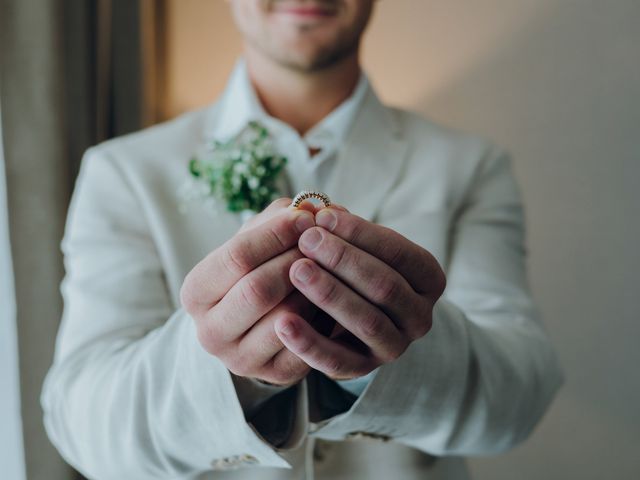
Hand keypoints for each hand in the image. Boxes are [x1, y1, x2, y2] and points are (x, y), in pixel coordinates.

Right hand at [180, 198, 319, 385]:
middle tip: (322, 240)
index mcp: (195, 293)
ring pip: (286, 317)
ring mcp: (240, 360)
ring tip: (330, 265)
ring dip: (314, 287)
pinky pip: (308, 344)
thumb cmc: (258, 270)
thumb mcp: (257, 241)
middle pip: (258, 290)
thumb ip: (278, 219)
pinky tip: (333, 295)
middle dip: (296, 260)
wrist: (259, 322)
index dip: (275, 234)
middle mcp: (209, 332)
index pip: (236, 257)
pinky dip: (325, 315)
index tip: (305, 217)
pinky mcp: (275, 376)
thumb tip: (310, 207)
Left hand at [274, 206, 446, 379]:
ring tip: (296, 270)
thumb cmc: (350, 268)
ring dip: (330, 294)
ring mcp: (394, 346)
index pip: (401, 253)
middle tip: (307, 240)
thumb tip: (315, 210)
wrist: (345, 318)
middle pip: (386, 287)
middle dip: (344, 260)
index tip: (323, 216)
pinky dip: (310, 343)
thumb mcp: (353, 246)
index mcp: (427, 279)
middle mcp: (420, 316)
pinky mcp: (363, 369)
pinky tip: (282, 323)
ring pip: (367, 322)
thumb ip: (339, 229)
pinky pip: (338, 361)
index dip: (362, 233)